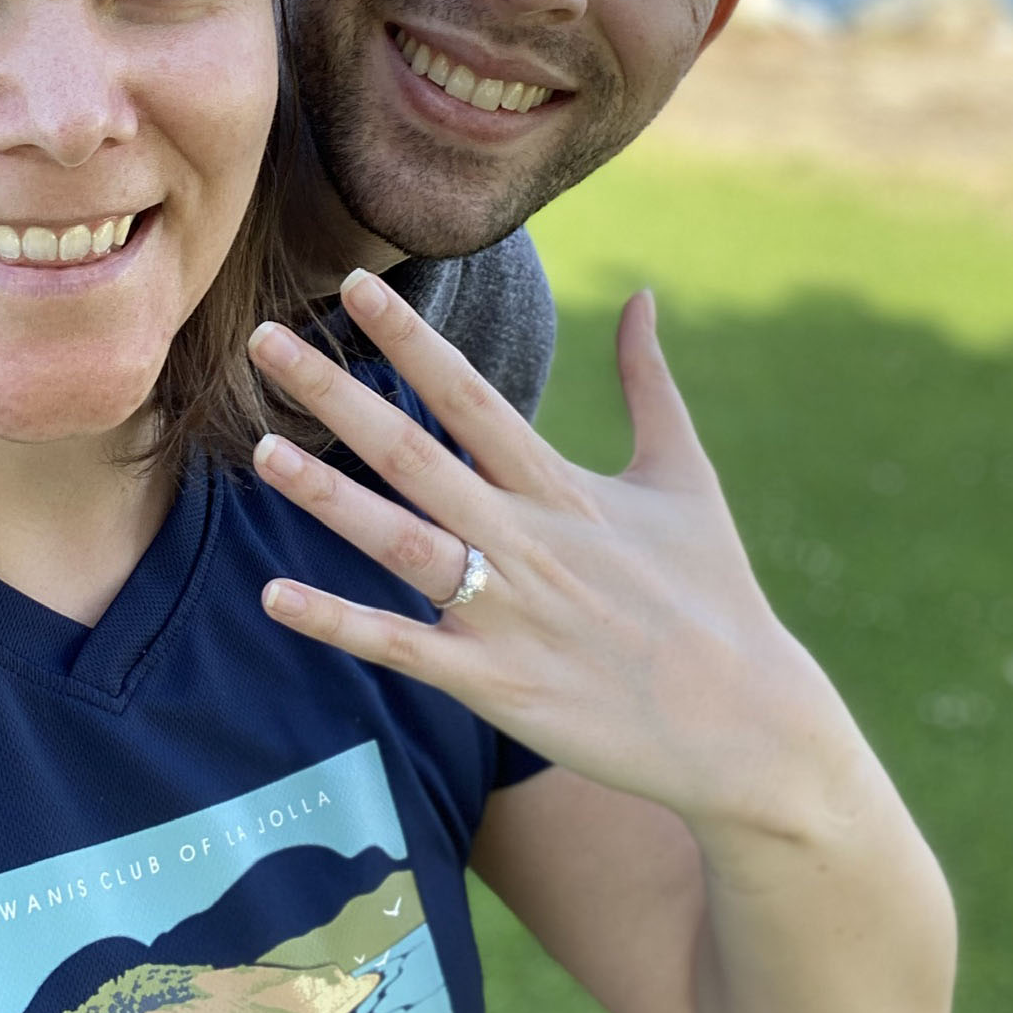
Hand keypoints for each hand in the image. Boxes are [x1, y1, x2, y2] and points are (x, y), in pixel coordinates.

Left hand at [247, 270, 840, 834]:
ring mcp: (509, 615)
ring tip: (261, 452)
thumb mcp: (686, 474)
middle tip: (265, 343)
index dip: (409, 338)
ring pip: (400, 543)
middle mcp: (527, 540)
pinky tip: (275, 596)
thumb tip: (643, 294)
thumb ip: (649, 381)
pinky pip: (403, 648)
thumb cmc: (716, 594)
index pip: (470, 395)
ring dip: (327, 498)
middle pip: (414, 454)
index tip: (353, 285)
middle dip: (336, 396)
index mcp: (564, 487)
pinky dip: (340, 623)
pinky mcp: (498, 687)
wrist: (751, 727)